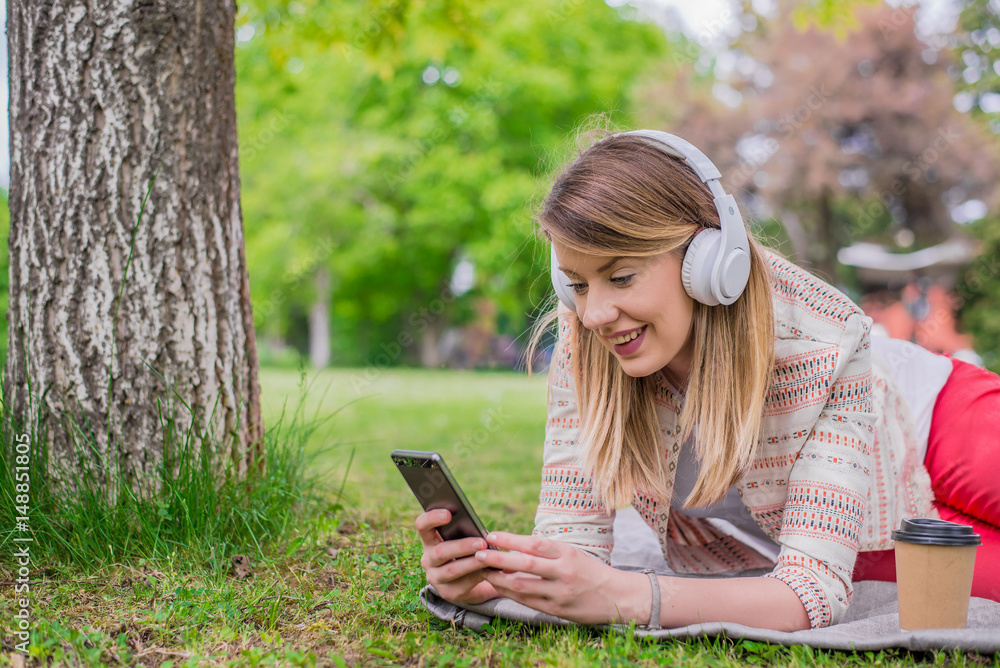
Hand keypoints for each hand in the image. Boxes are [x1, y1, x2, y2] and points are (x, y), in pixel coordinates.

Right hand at [415, 509, 500, 604]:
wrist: (472, 582)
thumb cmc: (468, 551)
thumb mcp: (465, 539)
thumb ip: (466, 531)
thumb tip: (479, 528)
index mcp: (430, 540)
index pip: (422, 526)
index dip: (432, 518)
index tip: (448, 514)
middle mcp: (428, 559)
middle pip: (440, 551)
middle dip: (462, 546)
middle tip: (481, 542)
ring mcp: (435, 578)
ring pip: (452, 570)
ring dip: (472, 563)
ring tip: (488, 557)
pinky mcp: (447, 593)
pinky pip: (462, 584)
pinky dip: (477, 576)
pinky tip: (489, 571)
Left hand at [475, 531, 646, 624]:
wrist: (617, 597)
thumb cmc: (590, 571)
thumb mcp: (572, 554)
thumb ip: (547, 552)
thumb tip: (513, 547)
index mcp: (568, 553)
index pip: (535, 544)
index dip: (511, 539)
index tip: (492, 535)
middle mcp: (563, 572)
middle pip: (524, 564)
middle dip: (498, 559)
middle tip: (478, 553)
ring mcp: (559, 593)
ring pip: (522, 586)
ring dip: (498, 578)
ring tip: (482, 570)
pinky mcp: (556, 610)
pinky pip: (527, 601)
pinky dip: (510, 593)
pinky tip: (498, 586)